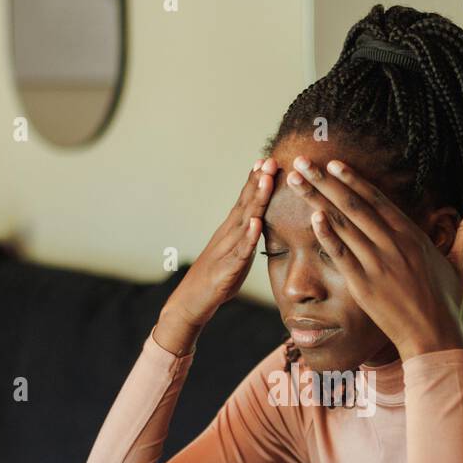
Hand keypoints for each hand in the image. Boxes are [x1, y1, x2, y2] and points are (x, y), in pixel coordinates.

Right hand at [155, 158, 277, 355]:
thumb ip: (247, 237)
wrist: (192, 302)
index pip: (245, 201)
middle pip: (245, 204)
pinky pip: (239, 251)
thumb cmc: (216, 279)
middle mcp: (227, 235)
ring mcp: (226, 250)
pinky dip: (247, 236)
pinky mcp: (227, 269)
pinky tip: (255, 223)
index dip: (256, 181)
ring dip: (255, 200)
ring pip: (243, 221)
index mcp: (231, 231)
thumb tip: (259, 223)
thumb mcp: (237, 254)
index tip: (267, 160)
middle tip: (270, 160)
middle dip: (258, 181)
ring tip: (265, 181)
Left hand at [284, 155, 462, 358]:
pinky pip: (343, 255)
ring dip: (317, 200)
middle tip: (302, 161)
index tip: (333, 164)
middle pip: (353, 206)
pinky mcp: (364, 285)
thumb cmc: (448, 304)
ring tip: (296, 181)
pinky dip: (328, 236)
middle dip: (324, 182)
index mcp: (413, 236)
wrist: (435, 339)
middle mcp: (393, 245)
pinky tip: (313, 217)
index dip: (353, 180)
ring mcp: (377, 264)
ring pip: (343, 225)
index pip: (377, 200)